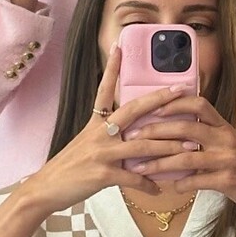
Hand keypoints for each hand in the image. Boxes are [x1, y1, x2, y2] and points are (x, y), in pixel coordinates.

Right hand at [26, 46, 190, 217]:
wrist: (46, 188)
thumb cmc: (68, 167)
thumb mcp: (85, 144)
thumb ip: (106, 136)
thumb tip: (130, 134)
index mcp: (95, 124)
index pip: (104, 90)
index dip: (112, 68)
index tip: (119, 47)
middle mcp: (99, 133)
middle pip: (134, 110)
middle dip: (160, 99)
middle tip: (180, 89)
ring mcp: (102, 153)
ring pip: (143, 146)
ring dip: (169, 148)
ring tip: (189, 148)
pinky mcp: (103, 174)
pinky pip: (134, 178)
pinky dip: (148, 184)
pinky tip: (159, 189)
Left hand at [134, 96, 235, 221]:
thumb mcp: (229, 144)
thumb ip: (207, 135)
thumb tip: (172, 131)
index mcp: (224, 126)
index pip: (199, 103)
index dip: (175, 103)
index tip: (153, 107)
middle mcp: (226, 139)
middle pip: (186, 127)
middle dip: (155, 131)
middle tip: (133, 138)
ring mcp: (227, 160)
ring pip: (185, 157)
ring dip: (159, 163)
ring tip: (139, 168)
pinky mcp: (227, 181)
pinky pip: (196, 182)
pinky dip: (179, 184)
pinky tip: (168, 186)